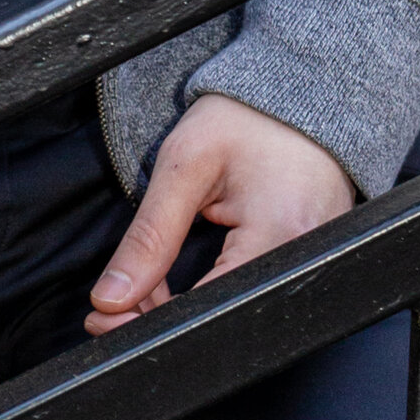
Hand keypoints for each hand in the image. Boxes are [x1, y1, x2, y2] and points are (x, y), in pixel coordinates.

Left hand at [85, 99, 356, 333]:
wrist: (294, 98)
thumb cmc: (244, 120)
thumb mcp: (182, 165)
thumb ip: (149, 236)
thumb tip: (112, 299)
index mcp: (280, 232)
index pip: (208, 309)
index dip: (152, 321)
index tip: (107, 316)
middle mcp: (306, 259)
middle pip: (222, 317)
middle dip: (162, 317)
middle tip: (122, 298)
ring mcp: (312, 264)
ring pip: (233, 311)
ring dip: (183, 309)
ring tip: (153, 284)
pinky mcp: (307, 264)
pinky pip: (250, 296)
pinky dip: (211, 295)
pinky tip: (185, 281)